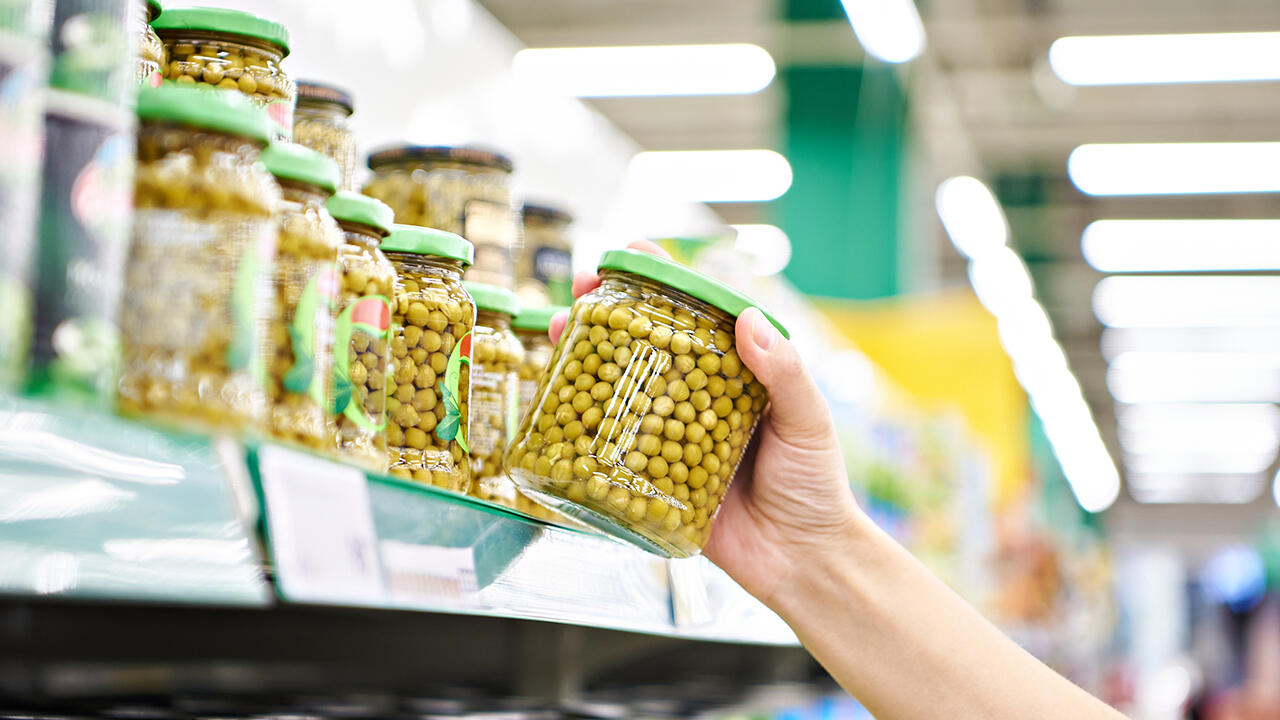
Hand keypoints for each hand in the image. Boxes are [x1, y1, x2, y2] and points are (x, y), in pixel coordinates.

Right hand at [549, 241, 860, 607]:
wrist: (802, 562)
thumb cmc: (816, 486)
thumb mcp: (807, 421)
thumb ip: (783, 372)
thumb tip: (749, 317)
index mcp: (734, 375)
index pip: (694, 315)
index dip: (660, 281)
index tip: (629, 253)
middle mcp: (696, 400)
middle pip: (646, 345)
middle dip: (608, 313)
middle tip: (580, 292)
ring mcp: (669, 437)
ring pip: (620, 389)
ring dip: (585, 359)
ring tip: (558, 333)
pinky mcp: (650, 480)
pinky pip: (612, 449)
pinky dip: (583, 425)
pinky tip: (559, 403)